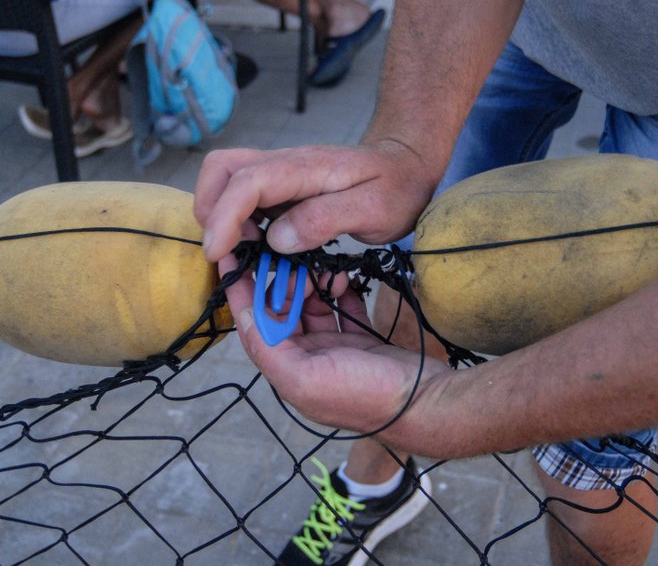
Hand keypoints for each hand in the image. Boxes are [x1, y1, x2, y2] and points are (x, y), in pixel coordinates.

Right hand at [195, 140, 437, 261]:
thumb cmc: (397, 188)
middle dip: (210, 209)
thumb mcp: (375, 209)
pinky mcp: (282, 186)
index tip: (217, 252)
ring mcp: (281, 173)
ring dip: (221, 216)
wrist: (408, 165)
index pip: (248, 182)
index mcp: (306, 167)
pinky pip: (244, 196)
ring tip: (244, 252)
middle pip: (222, 169)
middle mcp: (285, 163)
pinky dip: (237, 221)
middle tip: (227, 250)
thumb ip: (326, 219)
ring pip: (227, 180)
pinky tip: (258, 246)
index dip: (224, 217)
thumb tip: (277, 239)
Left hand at [218, 254, 449, 433]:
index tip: (231, 256)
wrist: (426, 403)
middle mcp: (308, 361)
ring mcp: (336, 350)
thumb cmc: (367, 396)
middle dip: (282, 281)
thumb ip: (270, 349)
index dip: (241, 291)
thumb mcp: (306, 379)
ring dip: (313, 283)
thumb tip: (242, 319)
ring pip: (311, 306)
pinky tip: (345, 278)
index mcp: (289, 372)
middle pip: (282, 311)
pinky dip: (341, 291)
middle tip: (287, 253)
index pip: (254, 324)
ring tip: (324, 268)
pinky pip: (343, 308)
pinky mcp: (361, 341)